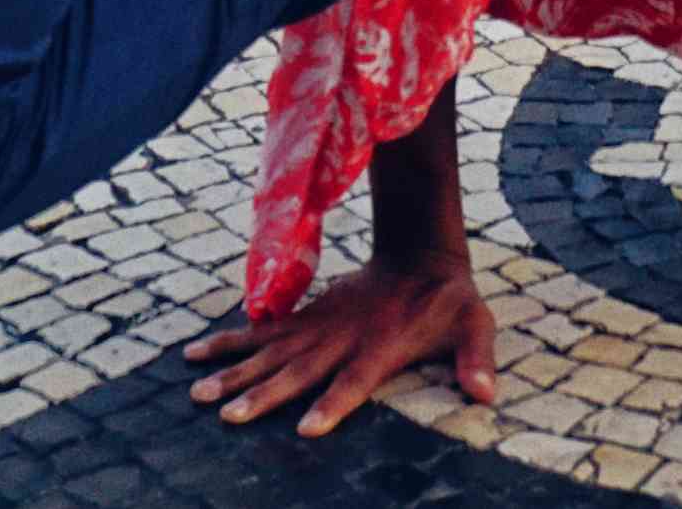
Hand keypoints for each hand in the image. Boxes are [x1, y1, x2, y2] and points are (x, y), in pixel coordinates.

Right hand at [189, 247, 498, 436]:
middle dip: (261, 393)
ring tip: (194, 388)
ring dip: (232, 368)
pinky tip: (195, 353)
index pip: (354, 381)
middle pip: (297, 370)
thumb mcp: (475, 325)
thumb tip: (487, 393)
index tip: (305, 429)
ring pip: (269, 350)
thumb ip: (477, 358)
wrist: (420, 252)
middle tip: (224, 413)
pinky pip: (262, 331)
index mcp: (380, 347)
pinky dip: (229, 340)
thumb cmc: (450, 301)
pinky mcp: (306, 316)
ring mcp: (319, 325)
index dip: (333, 404)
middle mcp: (342, 338)